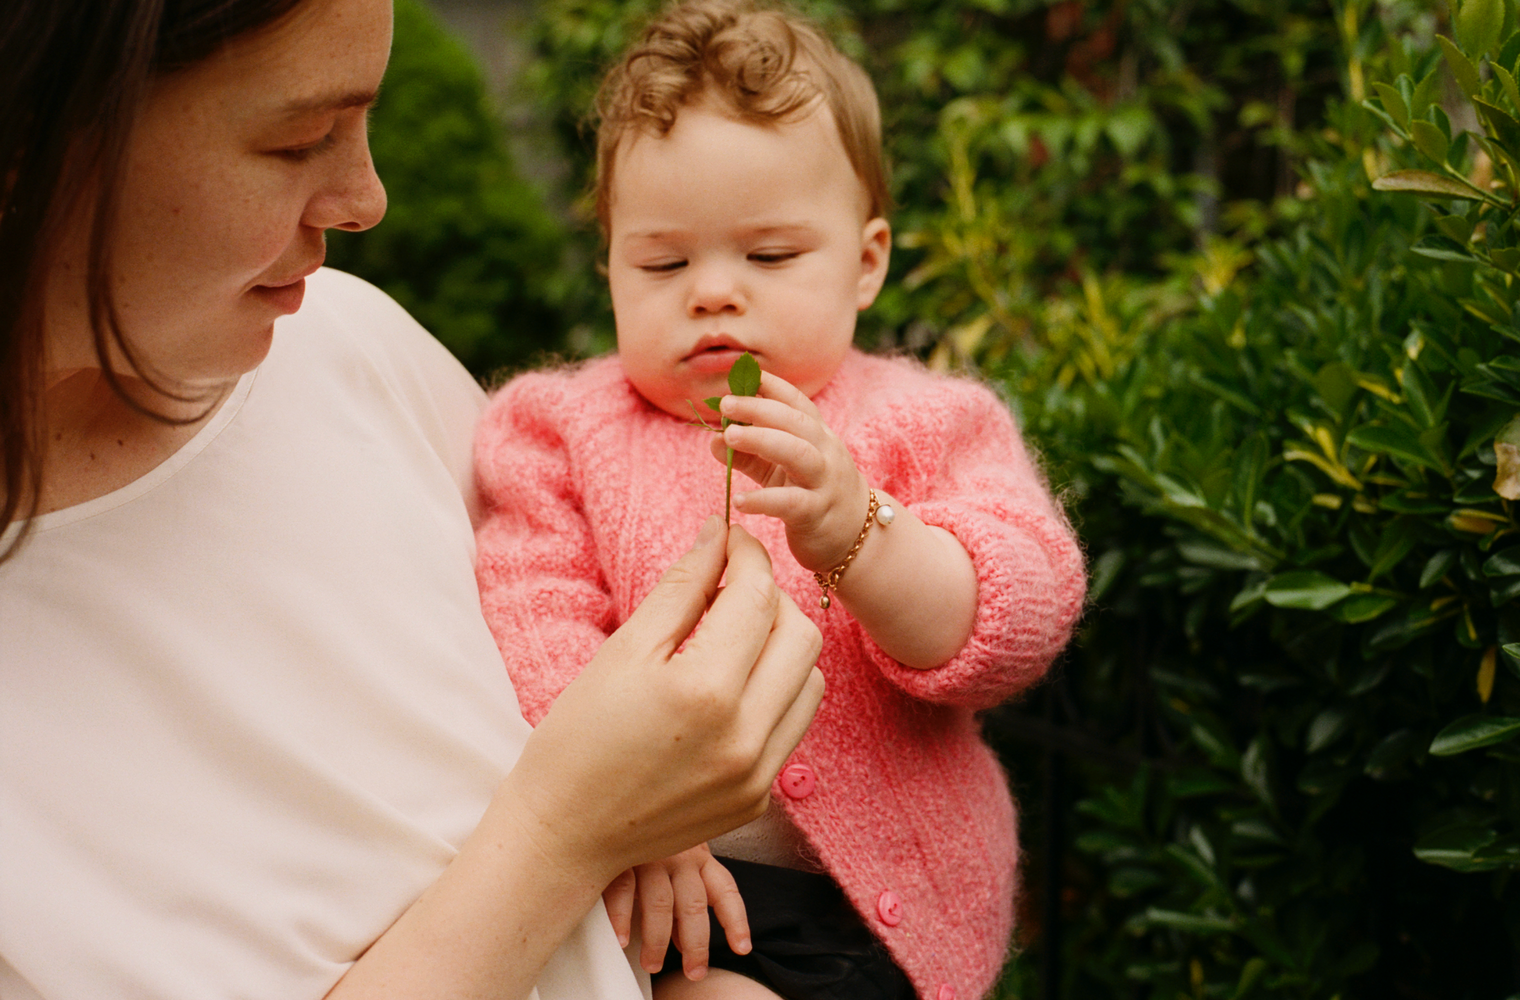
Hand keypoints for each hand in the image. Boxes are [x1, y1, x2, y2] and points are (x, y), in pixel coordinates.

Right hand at [497, 517, 824, 886]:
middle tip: (727, 590)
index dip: (747, 556)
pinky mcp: (760, 796)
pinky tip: (732, 687)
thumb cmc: (579, 738)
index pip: (758, 597)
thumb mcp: (623, 651)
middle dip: (770, 599)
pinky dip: (776, 691)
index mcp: (705, 690)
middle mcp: (745, 735)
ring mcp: (759, 772)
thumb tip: (718, 533)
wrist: (564, 833)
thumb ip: (681, 587)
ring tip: (731, 640)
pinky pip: (794, 724)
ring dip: (781, 646)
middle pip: (801, 634)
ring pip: (810, 679)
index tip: (729, 541)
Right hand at [604, 843, 750, 979]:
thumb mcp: (676, 863)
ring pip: (661, 904)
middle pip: (694, 906)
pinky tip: (622, 940)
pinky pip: (623, 889)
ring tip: (653, 964)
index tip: (742, 948)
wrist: (617, 797)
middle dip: (696, 944)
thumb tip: (682, 941)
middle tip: (694, 972)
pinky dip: (622, 917)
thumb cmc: (653, 836)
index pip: (725, 891)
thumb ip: (682, 899)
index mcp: (700, 857)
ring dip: (657, 940)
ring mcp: (651, 854)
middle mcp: (680, 855)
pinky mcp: (621, 853)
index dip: (736, 921)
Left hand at [712, 371, 869, 573]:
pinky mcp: (817, 513)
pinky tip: (740, 501)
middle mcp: (825, 452)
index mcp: (818, 436)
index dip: (772, 386)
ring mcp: (824, 482)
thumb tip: (714, 439)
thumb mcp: (781, 471)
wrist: (857, 538)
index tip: (745, 374)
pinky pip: (791, 502)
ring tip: (729, 437)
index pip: (797, 403)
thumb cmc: (814, 496)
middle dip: (760, 409)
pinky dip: (764, 499)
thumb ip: (750, 455)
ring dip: (762, 440)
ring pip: (797, 453)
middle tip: (726, 405)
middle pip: (795, 422)